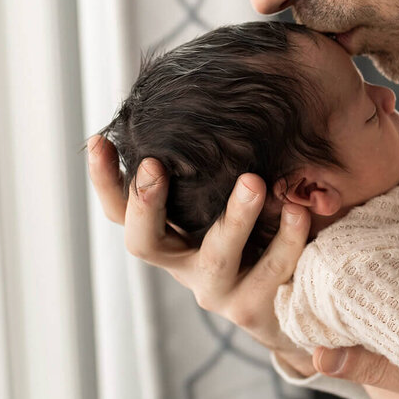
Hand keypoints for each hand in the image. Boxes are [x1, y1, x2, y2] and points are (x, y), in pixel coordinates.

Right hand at [86, 134, 314, 374]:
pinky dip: (287, 238)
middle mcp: (183, 264)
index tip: (99, 140)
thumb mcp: (230, 200)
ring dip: (235, 216)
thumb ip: (218, 166)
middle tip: (154, 164)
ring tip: (254, 181)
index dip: (105, 180)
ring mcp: (216, 289)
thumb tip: (217, 92)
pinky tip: (298, 210)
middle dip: (146, 203)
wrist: (297, 303)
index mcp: (169, 237)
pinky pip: (271, 270)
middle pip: (144, 242)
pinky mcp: (254, 306)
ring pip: (217, 255)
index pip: (121, 211)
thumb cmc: (261, 233)